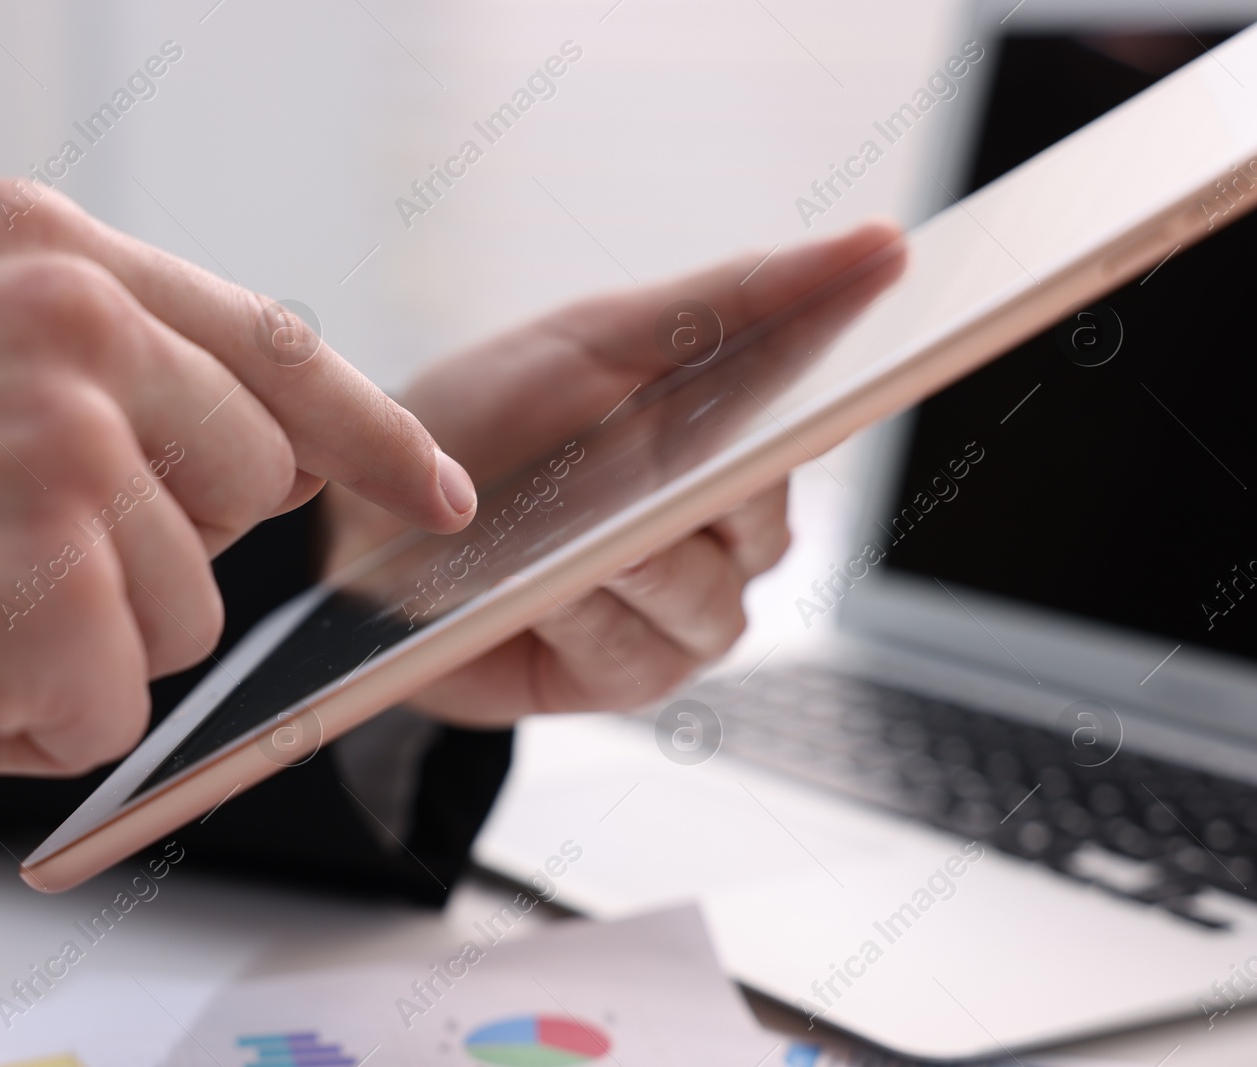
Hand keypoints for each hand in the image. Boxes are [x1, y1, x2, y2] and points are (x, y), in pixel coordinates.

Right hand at [0, 179, 478, 806]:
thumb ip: (108, 370)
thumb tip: (274, 449)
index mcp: (45, 252)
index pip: (274, 345)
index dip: (374, 432)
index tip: (439, 493)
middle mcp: (66, 322)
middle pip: (248, 492)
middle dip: (153, 559)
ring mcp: (62, 444)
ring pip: (186, 612)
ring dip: (75, 646)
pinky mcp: (43, 579)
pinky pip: (110, 704)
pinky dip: (21, 723)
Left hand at [323, 222, 903, 725]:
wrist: (367, 518)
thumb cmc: (489, 419)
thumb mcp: (601, 336)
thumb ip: (731, 298)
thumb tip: (873, 245)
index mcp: (731, 442)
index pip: (819, 414)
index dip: (852, 375)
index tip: (888, 324)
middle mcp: (722, 535)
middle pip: (769, 521)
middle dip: (722, 489)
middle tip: (684, 457)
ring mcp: (678, 613)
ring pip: (708, 597)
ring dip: (647, 562)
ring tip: (599, 533)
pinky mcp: (620, 675)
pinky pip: (633, 650)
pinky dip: (591, 613)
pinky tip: (548, 584)